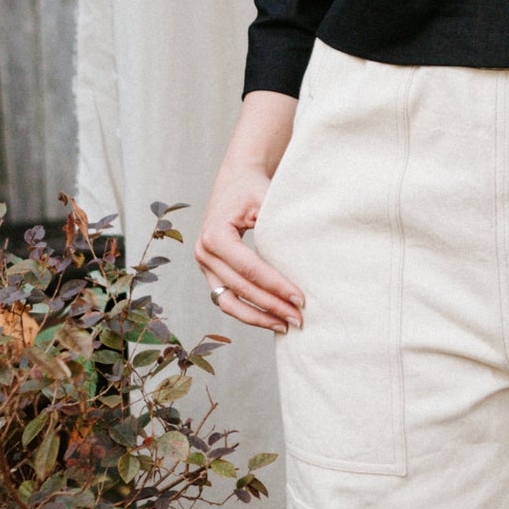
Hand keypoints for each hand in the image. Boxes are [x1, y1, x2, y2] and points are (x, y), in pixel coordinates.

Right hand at [194, 92, 303, 332]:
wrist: (237, 182)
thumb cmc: (254, 189)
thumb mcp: (266, 200)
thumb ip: (279, 226)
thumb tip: (305, 256)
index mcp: (215, 234)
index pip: (249, 268)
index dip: (275, 286)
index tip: (301, 298)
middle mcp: (204, 252)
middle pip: (241, 288)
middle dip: (272, 305)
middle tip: (300, 318)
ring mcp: (204, 265)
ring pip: (229, 302)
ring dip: (258, 317)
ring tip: (286, 325)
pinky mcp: (211, 273)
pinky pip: (228, 300)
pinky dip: (249, 312)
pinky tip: (272, 319)